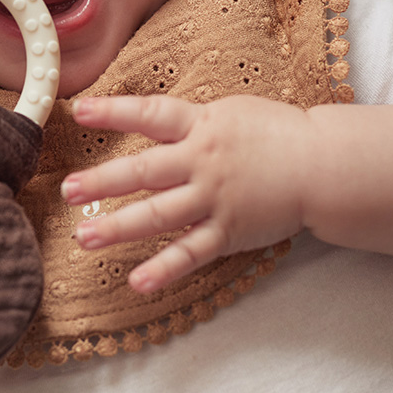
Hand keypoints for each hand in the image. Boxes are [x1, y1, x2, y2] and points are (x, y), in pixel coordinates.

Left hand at [62, 94, 314, 293]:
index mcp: (203, 126)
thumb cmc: (278, 134)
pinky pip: (191, 253)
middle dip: (103, 181)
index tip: (79, 111)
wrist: (324, 166)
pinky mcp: (228, 232)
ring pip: (159, 215)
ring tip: (84, 237)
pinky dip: (164, 269)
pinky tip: (137, 281)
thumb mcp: (231, 112)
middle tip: (68, 190)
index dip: (114, 112)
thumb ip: (191, 122)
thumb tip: (151, 120)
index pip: (151, 115)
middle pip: (144, 171)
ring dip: (119, 227)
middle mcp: (203, 162)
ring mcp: (214, 199)